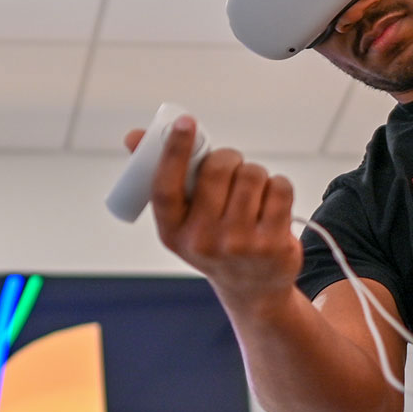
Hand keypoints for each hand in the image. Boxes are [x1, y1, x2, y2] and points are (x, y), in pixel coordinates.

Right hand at [123, 117, 301, 313]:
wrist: (252, 289)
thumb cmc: (213, 240)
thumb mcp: (183, 219)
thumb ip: (161, 176)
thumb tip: (133, 137)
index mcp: (172, 232)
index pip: (165, 188)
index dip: (174, 152)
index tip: (185, 123)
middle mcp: (203, 241)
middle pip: (218, 168)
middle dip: (228, 157)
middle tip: (231, 166)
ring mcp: (239, 245)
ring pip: (252, 174)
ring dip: (254, 174)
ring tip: (250, 194)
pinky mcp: (273, 244)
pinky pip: (279, 187)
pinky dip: (277, 186)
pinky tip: (270, 205)